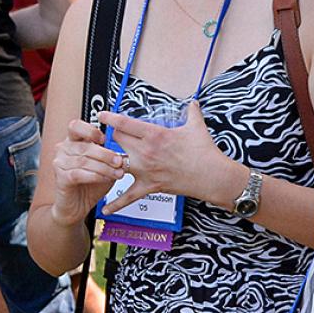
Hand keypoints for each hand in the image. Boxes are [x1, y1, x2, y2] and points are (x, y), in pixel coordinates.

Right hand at [49, 119, 126, 225]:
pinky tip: (105, 179)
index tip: (105, 140)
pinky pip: (79, 174)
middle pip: (85, 146)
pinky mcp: (61, 177)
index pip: (76, 126)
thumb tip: (122, 156)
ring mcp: (60, 163)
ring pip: (84, 161)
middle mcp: (63, 149)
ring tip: (117, 173)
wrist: (77, 206)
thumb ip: (109, 158)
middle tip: (120, 161)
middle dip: (106, 154)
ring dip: (103, 167)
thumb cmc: (90, 184)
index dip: (91, 131)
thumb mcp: (104, 167)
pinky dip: (95, 176)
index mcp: (73, 141)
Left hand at [97, 100, 225, 213]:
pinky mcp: (149, 186)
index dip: (109, 118)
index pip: (124, 123)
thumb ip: (192, 112)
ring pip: (116, 163)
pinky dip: (116, 204)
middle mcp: (145, 152)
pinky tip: (104, 209)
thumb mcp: (196, 126)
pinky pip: (128, 197)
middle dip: (112, 136)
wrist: (211, 176)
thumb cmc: (204, 151)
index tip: (101, 115)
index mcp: (154, 134)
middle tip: (109, 136)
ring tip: (102, 159)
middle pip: (116, 140)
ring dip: (109, 161)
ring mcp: (145, 170)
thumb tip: (193, 103)